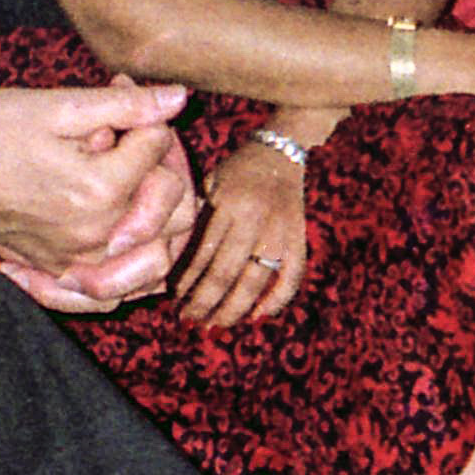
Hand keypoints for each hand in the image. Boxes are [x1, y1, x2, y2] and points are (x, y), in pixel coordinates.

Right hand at [0, 79, 196, 309]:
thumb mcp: (58, 107)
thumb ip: (127, 107)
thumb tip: (181, 98)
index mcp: (101, 190)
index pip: (161, 149)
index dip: (148, 114)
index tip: (122, 93)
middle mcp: (97, 236)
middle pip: (178, 207)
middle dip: (168, 162)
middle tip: (136, 133)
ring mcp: (80, 261)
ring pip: (161, 255)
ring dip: (164, 215)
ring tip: (142, 176)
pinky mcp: (63, 272)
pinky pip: (122, 289)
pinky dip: (137, 265)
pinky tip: (133, 230)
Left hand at [171, 132, 312, 325]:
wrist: (280, 150)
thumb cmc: (237, 169)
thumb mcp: (210, 184)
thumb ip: (199, 221)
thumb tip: (176, 268)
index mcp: (230, 204)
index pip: (205, 255)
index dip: (189, 282)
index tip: (175, 300)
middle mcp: (257, 220)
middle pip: (228, 274)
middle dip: (206, 302)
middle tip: (190, 319)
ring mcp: (281, 231)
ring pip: (256, 282)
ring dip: (233, 309)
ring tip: (215, 324)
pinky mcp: (299, 238)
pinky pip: (292, 276)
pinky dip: (276, 300)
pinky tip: (256, 316)